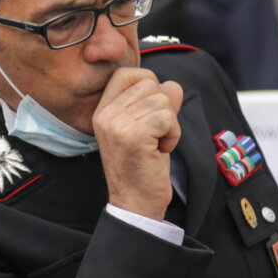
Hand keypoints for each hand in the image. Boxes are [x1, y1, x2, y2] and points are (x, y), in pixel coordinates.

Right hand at [93, 67, 182, 219]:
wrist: (136, 204)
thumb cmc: (143, 169)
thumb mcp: (150, 130)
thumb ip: (159, 105)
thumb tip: (173, 85)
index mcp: (103, 111)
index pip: (127, 74)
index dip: (149, 84)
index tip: (152, 112)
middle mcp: (105, 115)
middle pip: (150, 84)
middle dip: (163, 108)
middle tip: (155, 135)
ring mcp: (116, 125)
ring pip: (162, 99)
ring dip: (170, 124)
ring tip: (158, 145)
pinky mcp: (133, 136)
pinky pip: (167, 117)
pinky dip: (173, 134)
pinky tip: (162, 151)